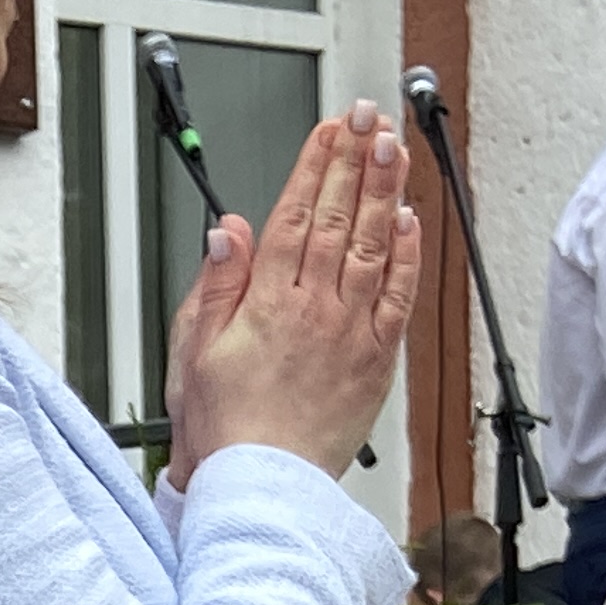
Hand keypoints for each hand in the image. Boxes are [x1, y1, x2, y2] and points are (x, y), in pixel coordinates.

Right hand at [162, 104, 421, 484]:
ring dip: (386, 190)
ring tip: (394, 146)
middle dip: (356, 160)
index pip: (296, 215)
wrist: (261, 488)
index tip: (331, 127)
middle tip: (370, 115)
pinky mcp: (376, 360)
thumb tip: (228, 233)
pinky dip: (407, 255)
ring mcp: (351, 332)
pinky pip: (398, 298)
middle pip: (339, 217)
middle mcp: (315, 310)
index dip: (316, 164)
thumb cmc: (226, 431)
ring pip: (373, 245)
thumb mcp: (195, 353)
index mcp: (267, 304)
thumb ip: (217, 286)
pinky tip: (410, 220)